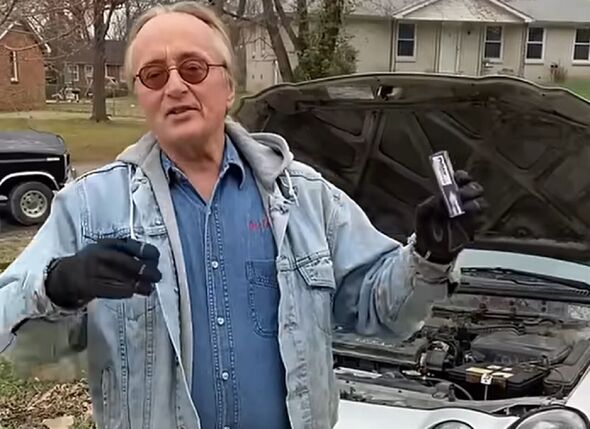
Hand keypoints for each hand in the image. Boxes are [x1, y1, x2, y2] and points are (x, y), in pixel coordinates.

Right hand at [45, 238, 161, 308]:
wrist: (67, 275)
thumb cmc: (94, 262)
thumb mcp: (108, 250)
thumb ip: (127, 252)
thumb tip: (153, 260)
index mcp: (107, 244)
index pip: (129, 245)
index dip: (144, 251)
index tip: (156, 257)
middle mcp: (99, 255)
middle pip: (124, 262)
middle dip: (143, 270)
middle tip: (157, 276)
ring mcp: (92, 270)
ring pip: (119, 278)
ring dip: (137, 284)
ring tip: (148, 289)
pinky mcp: (87, 285)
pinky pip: (108, 289)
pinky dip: (122, 292)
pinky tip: (131, 293)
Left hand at [415, 170, 486, 263]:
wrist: (431, 250)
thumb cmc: (426, 230)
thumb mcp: (422, 215)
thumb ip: (429, 204)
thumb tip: (440, 197)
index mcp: (449, 195)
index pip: (461, 180)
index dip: (463, 177)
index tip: (459, 179)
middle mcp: (461, 202)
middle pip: (475, 188)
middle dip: (470, 189)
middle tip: (461, 194)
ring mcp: (469, 213)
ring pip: (481, 201)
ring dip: (474, 201)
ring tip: (463, 207)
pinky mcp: (475, 226)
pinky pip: (483, 216)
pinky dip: (476, 214)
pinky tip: (467, 216)